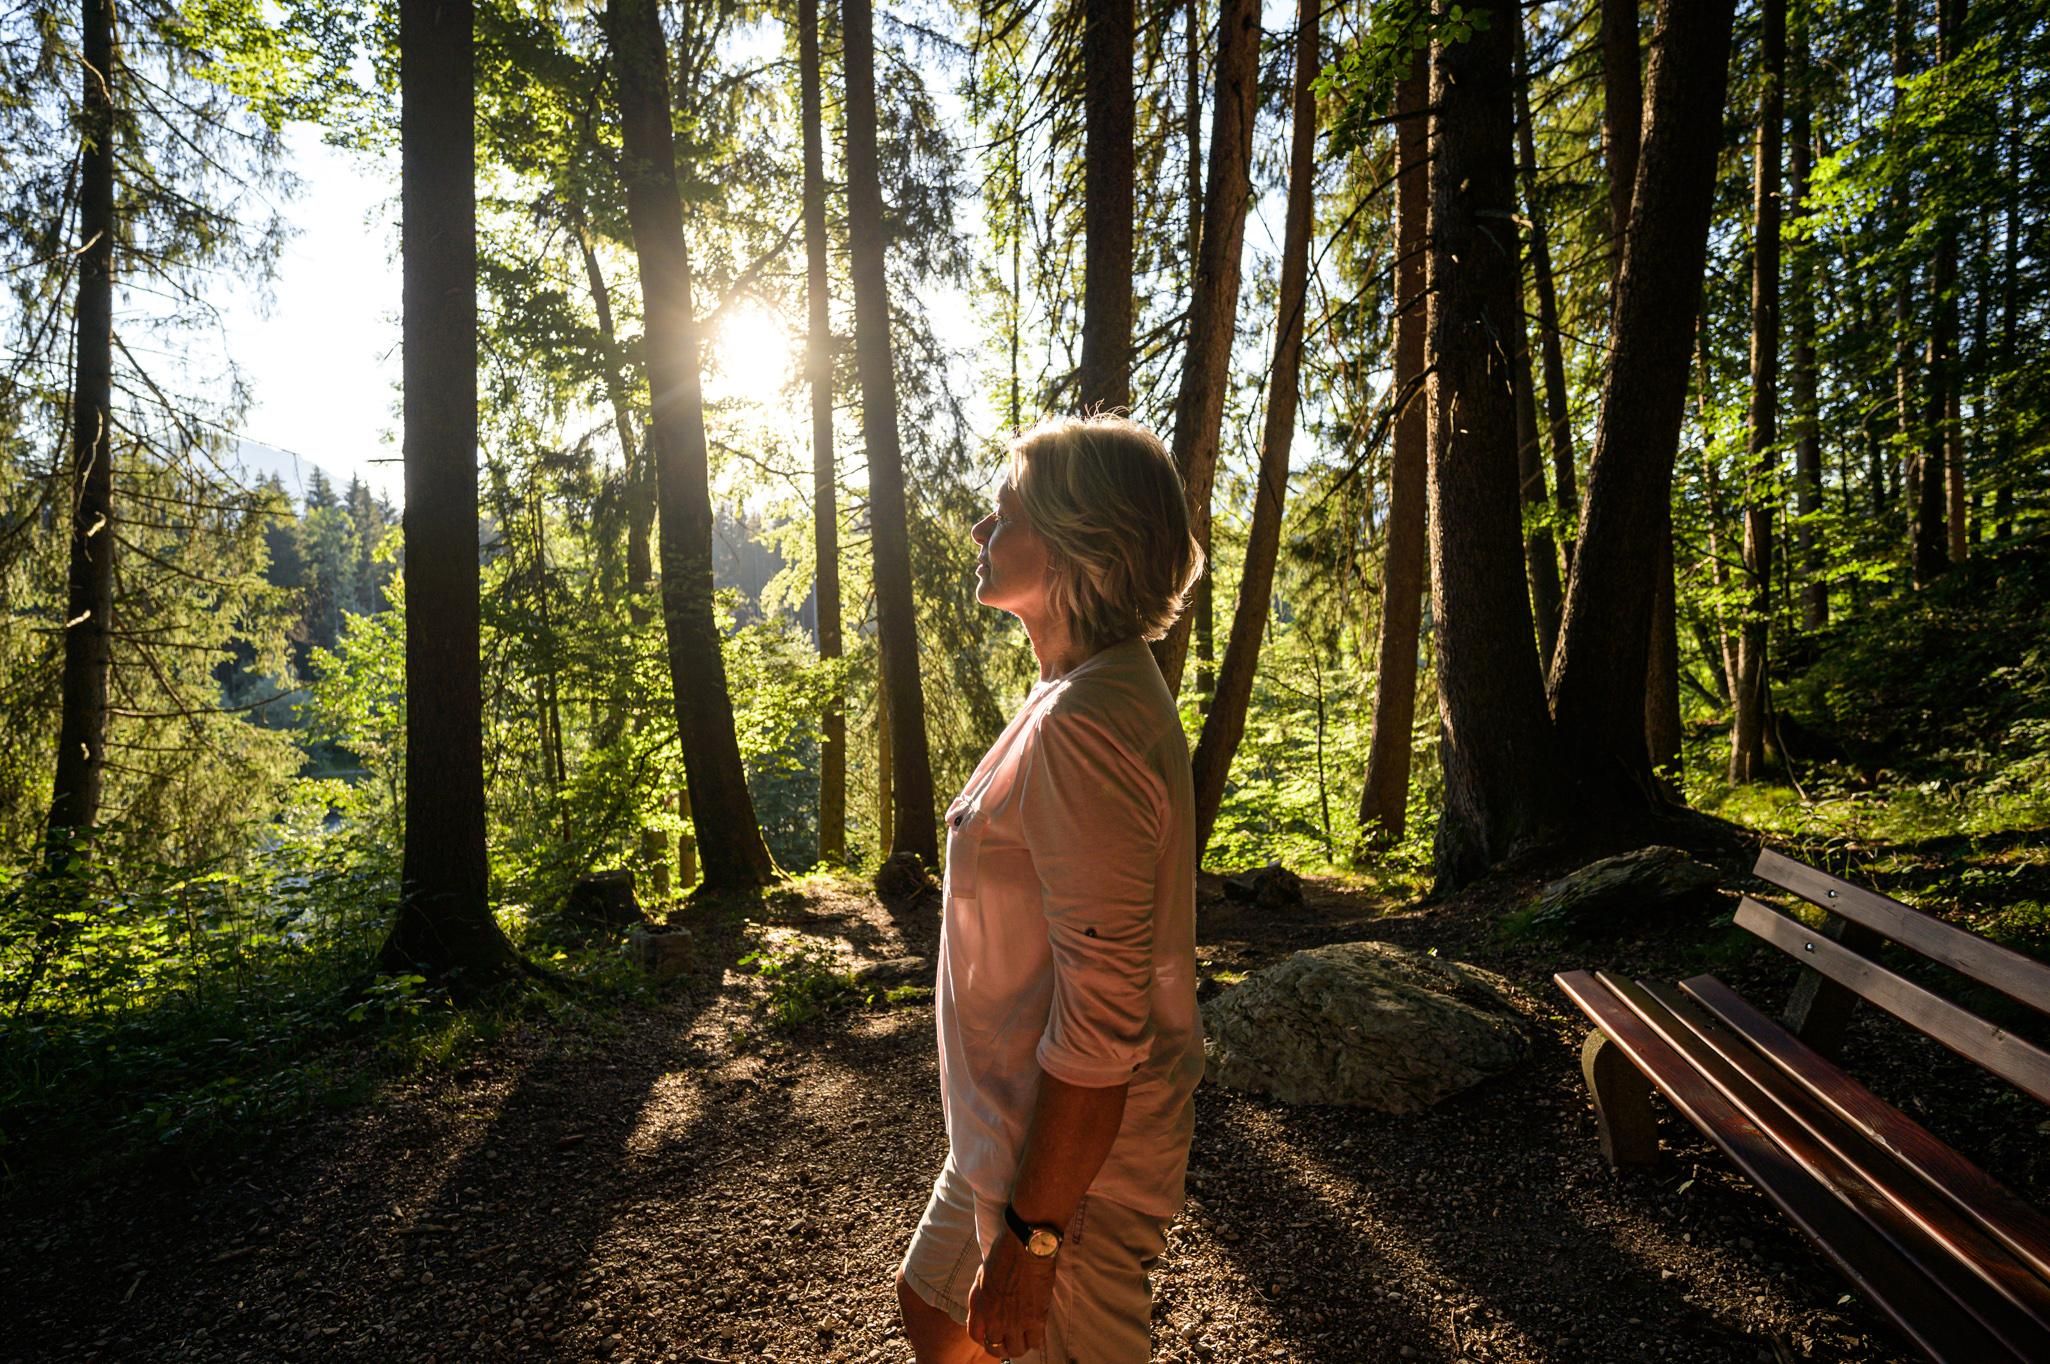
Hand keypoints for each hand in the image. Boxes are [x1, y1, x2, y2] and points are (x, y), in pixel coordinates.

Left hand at [964, 1228, 1056, 1358]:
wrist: (1026, 1246)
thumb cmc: (1004, 1254)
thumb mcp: (982, 1276)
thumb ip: (979, 1298)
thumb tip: (980, 1312)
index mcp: (980, 1306)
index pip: (975, 1336)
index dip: (984, 1337)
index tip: (992, 1333)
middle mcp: (995, 1318)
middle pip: (995, 1348)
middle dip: (1001, 1346)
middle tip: (1009, 1338)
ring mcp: (1015, 1321)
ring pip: (1016, 1350)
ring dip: (1019, 1345)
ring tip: (1024, 1335)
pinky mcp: (1035, 1319)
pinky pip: (1035, 1342)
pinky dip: (1036, 1339)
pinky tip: (1036, 1329)